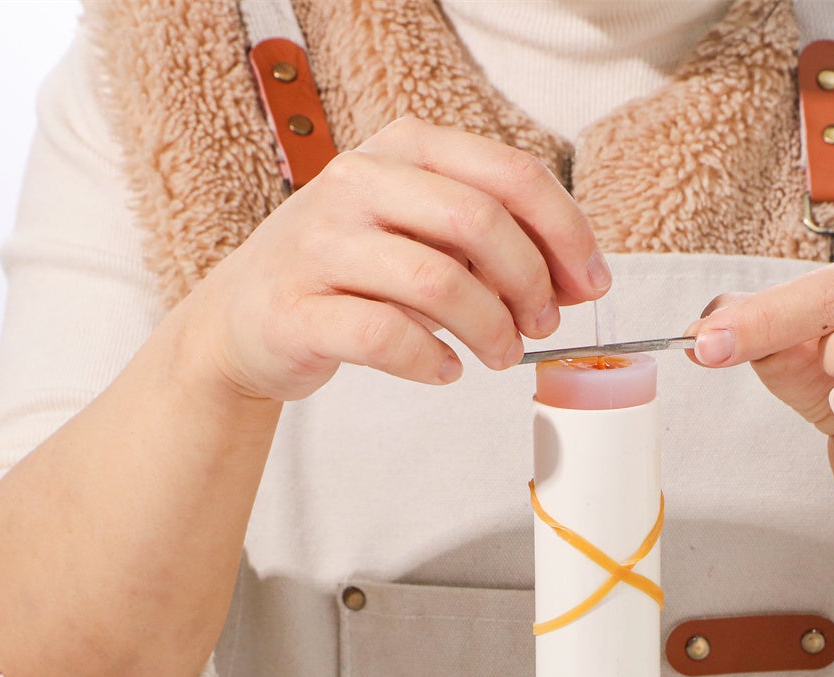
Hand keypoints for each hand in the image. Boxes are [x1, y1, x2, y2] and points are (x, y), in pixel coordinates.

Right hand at [183, 117, 611, 401]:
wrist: (244, 319)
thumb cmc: (348, 276)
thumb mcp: (419, 234)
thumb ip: (488, 244)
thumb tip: (572, 280)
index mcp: (401, 150)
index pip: (508, 174)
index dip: (565, 232)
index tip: (590, 283)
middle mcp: (357, 183)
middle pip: (479, 221)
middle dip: (530, 282)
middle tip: (543, 325)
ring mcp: (321, 244)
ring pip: (438, 280)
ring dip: (490, 328)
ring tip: (501, 355)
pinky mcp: (297, 310)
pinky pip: (386, 336)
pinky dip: (430, 360)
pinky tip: (444, 370)